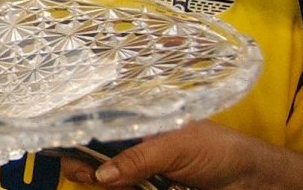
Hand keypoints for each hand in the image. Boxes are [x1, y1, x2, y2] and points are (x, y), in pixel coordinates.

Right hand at [62, 120, 302, 188]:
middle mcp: (134, 141)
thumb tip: (101, 176)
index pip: (98, 118)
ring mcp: (139, 166)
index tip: (52, 134)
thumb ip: (137, 158)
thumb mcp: (174, 147)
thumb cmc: (216, 148)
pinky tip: (102, 184)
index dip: (74, 126)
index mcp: (138, 119)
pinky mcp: (146, 187)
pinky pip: (119, 187)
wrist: (250, 179)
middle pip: (92, 148)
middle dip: (78, 156)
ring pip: (102, 173)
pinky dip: (109, 188)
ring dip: (91, 176)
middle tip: (70, 165)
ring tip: (86, 176)